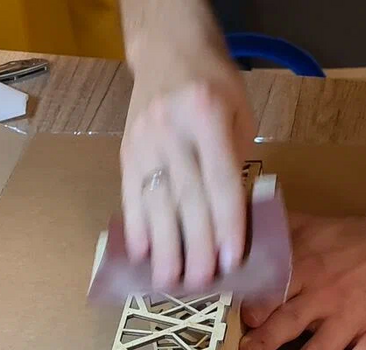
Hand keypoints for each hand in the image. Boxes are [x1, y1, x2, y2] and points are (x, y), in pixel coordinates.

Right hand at [121, 44, 254, 290]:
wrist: (167, 50)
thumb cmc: (214, 86)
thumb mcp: (240, 116)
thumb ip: (236, 164)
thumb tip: (232, 223)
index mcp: (207, 115)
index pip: (219, 181)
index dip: (225, 224)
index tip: (230, 261)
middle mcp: (171, 129)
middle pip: (185, 198)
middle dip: (194, 246)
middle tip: (201, 283)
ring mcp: (143, 141)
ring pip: (155, 203)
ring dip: (163, 248)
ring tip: (169, 282)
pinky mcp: (125, 151)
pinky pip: (129, 196)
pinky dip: (136, 228)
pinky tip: (142, 255)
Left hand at [240, 198, 365, 349]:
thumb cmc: (357, 238)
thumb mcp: (312, 226)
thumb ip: (274, 233)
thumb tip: (237, 235)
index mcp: (305, 270)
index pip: (270, 292)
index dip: (249, 310)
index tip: (225, 328)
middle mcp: (325, 298)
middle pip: (287, 326)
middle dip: (261, 347)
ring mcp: (352, 321)